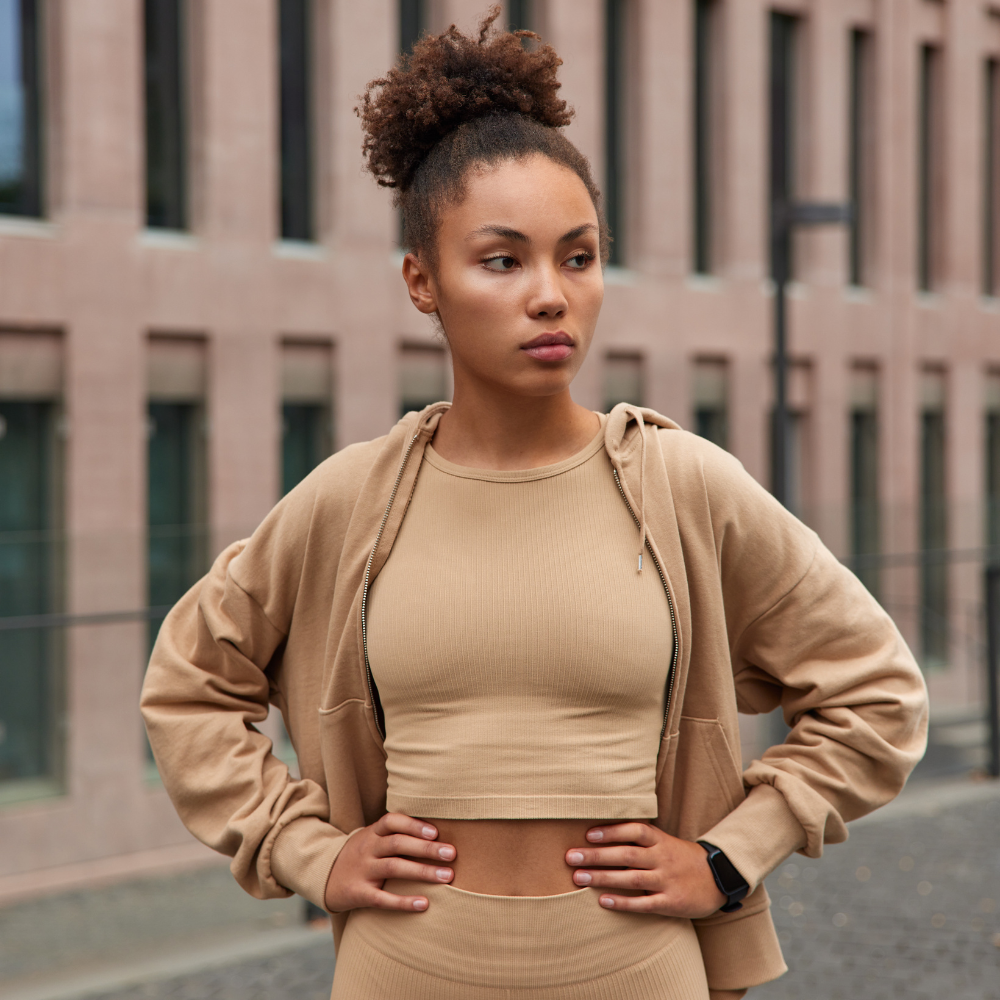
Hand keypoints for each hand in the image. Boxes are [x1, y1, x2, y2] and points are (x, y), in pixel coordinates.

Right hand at [324, 812, 456, 912]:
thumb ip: (396, 834)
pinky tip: (424, 904)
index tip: (436, 831)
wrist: (324, 877)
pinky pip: (383, 898)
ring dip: (423, 871)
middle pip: (398, 844)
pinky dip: (404, 902)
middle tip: (452, 854)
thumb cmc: (362, 855)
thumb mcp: (372, 838)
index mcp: (372, 833)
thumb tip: (438, 833)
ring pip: (394, 868)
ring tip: (447, 876)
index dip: (413, 825)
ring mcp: (362, 871)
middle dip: (426, 848)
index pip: (391, 821)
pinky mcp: (359, 894)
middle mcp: (367, 849)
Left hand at [565, 822, 726, 917]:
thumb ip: (639, 840)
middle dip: (597, 856)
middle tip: (570, 856)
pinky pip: (643, 903)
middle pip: (626, 855)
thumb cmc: (681, 858)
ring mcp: (667, 881)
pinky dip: (622, 903)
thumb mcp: (665, 842)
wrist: (718, 878)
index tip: (588, 835)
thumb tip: (602, 835)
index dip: (612, 831)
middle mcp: (663, 858)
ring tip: (578, 878)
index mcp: (661, 840)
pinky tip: (602, 901)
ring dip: (602, 878)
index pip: (635, 831)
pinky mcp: (671, 902)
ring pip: (631, 879)